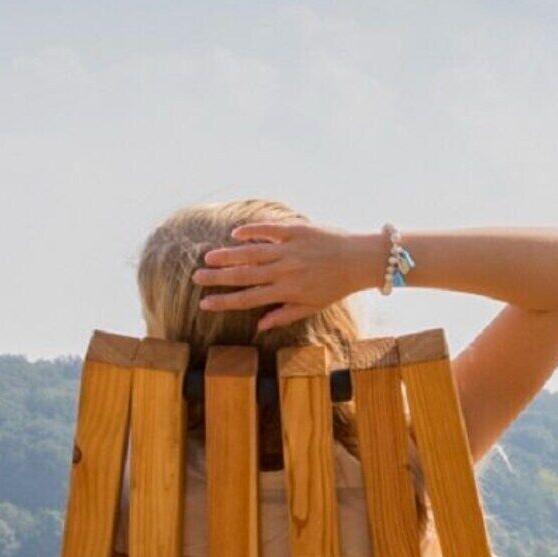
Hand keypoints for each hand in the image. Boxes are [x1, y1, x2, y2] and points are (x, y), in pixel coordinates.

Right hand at [190, 222, 381, 331]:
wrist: (361, 259)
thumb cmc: (336, 286)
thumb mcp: (312, 306)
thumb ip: (284, 315)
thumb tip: (259, 326)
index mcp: (287, 292)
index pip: (249, 299)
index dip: (224, 302)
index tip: (204, 303)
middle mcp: (286, 271)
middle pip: (244, 275)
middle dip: (218, 278)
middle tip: (196, 277)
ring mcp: (291, 249)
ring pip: (253, 253)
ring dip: (228, 255)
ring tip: (208, 257)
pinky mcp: (298, 230)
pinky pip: (270, 229)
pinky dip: (252, 231)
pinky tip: (235, 234)